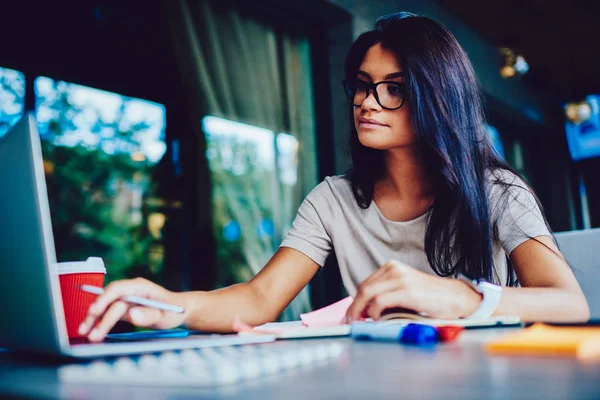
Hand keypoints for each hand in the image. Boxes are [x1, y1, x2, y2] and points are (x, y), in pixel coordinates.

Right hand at [78, 277, 186, 341]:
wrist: (178, 311)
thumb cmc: (174, 310)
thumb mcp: (166, 314)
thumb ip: (150, 315)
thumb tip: (132, 315)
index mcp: (140, 287)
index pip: (118, 289)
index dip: (104, 298)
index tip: (95, 310)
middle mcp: (130, 291)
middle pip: (109, 301)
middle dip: (97, 316)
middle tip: (87, 331)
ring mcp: (126, 300)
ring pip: (105, 308)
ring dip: (94, 320)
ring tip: (83, 333)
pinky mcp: (124, 310)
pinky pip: (108, 315)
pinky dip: (99, 323)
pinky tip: (90, 332)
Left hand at [345, 260, 481, 321]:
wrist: (455, 298)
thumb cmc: (430, 298)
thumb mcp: (404, 290)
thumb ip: (386, 295)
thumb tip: (365, 310)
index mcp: (392, 267)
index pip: (365, 284)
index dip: (355, 301)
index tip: (350, 315)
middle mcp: (394, 270)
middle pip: (364, 288)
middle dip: (354, 307)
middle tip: (350, 321)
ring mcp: (400, 279)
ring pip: (368, 293)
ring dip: (360, 311)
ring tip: (361, 322)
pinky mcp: (407, 291)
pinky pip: (380, 302)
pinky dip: (373, 313)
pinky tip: (376, 319)